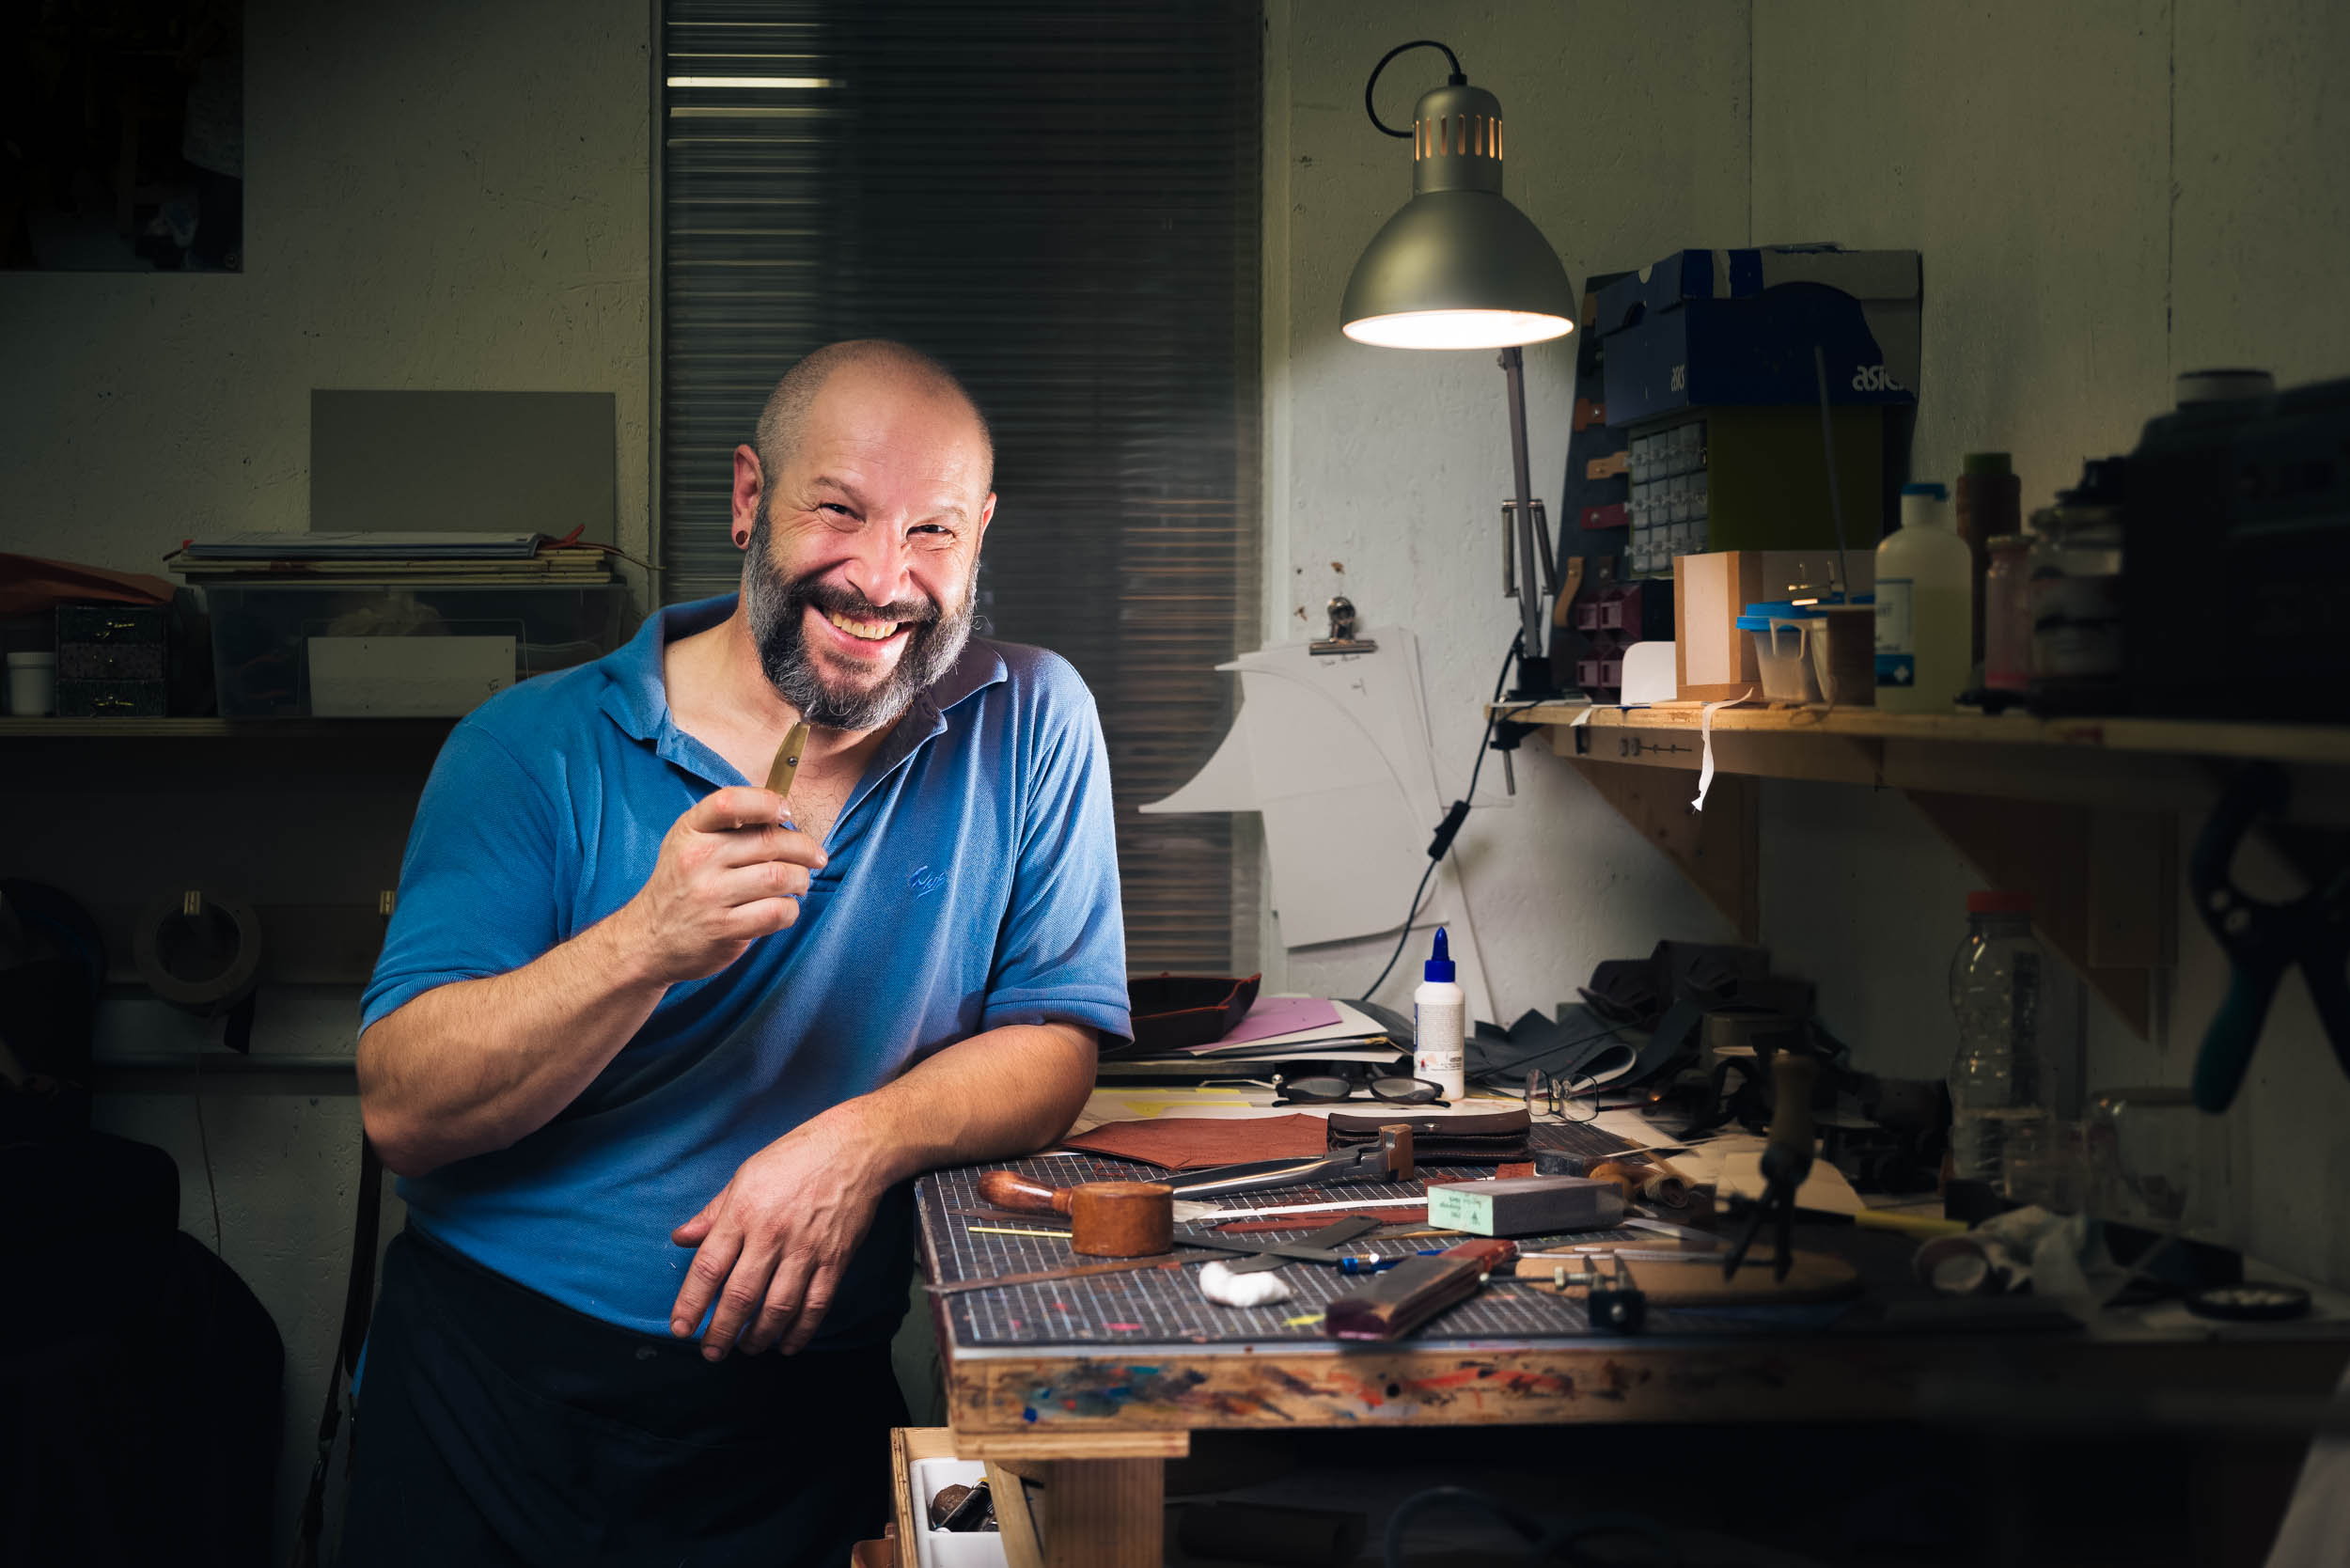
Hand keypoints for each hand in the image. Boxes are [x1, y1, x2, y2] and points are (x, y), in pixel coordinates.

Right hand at [619, 787, 826, 985]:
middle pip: (769, 841)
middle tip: (815, 856)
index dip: (767, 803)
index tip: (786, 814)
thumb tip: (784, 816)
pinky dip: (791, 909)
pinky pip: (777, 912)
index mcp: (690, 830)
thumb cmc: (680, 885)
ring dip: (801, 879)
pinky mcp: (724, 929)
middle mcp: (698, 859)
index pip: (730, 802)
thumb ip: (728, 827)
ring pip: (780, 877)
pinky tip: (784, 908)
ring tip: (800, 883)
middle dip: (804, 848)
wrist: (647, 939)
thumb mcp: (689, 843)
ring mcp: (710, 895)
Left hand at [669, 1112, 891, 1358]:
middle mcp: (772, 1235)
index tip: (680, 1329)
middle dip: (721, 1332)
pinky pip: (815, 1305)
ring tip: (746, 1348)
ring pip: (777, 1308)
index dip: (691, 1303)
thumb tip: (681, 1238)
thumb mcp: (745, 1176)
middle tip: (711, 1352)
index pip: (708, 1266)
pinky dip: (800, 1331)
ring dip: (759, 1336)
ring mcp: (806, 1249)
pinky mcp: (835, 1260)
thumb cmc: (795, 1157)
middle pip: (740, 1295)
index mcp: (743, 1212)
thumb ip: (713, 1213)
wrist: (854, 1148)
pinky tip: (787, 1344)